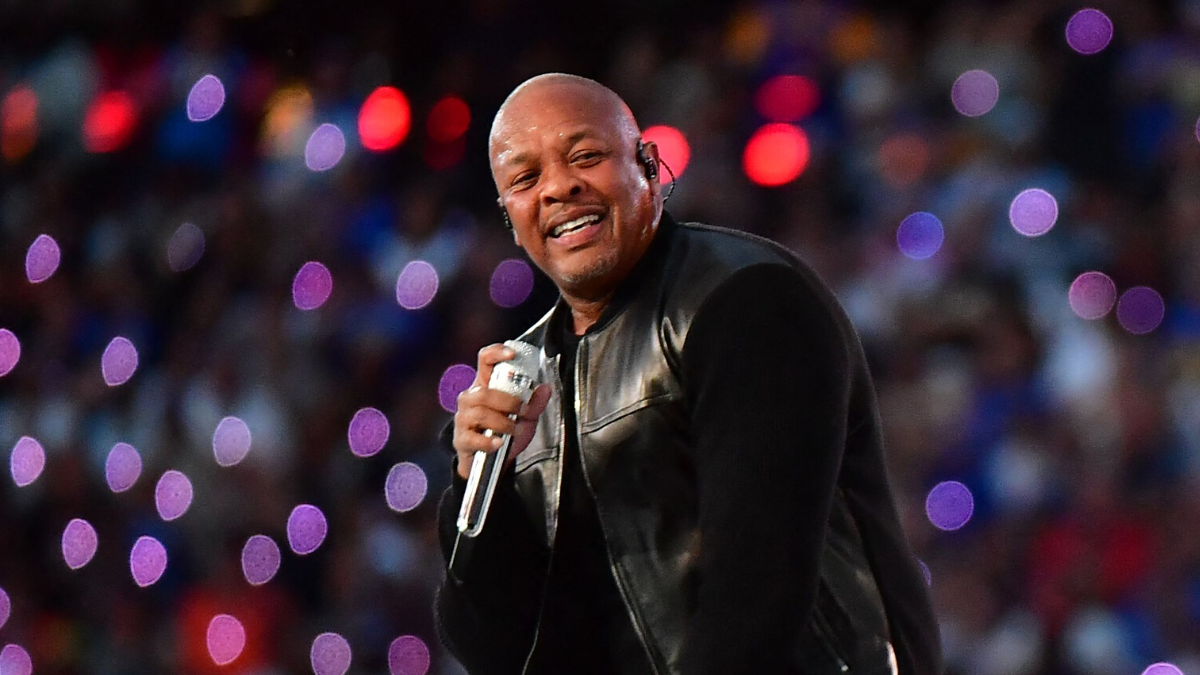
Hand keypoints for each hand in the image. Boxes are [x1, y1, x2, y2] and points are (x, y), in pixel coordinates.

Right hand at [452, 343, 552, 479]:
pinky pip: (473, 438)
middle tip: (524, 410)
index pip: (485, 360)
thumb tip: (545, 388)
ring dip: (503, 422)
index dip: (496, 353)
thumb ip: (535, 403)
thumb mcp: (526, 417)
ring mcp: (463, 418)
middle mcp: (471, 398)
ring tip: (515, 429)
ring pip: (480, 413)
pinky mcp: (461, 439)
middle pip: (484, 391)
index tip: (512, 354)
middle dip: (508, 401)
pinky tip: (499, 443)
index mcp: (486, 385)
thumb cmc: (505, 432)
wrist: (492, 463)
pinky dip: (488, 441)